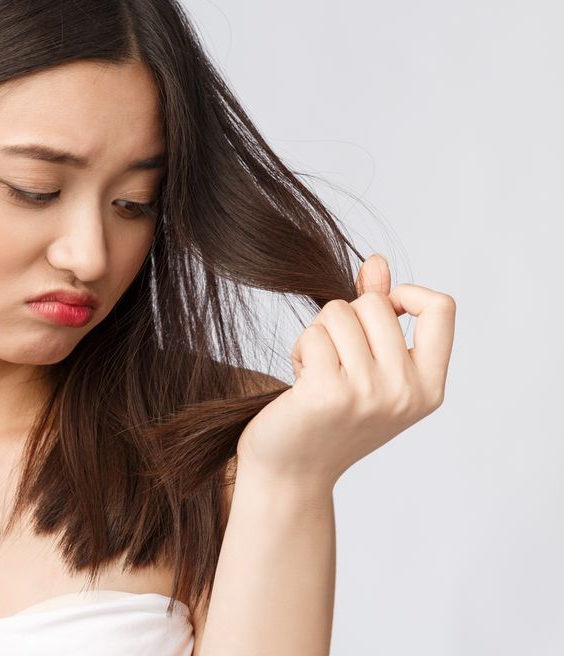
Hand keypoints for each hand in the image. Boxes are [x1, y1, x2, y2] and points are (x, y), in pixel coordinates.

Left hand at [235, 254, 455, 489]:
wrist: (292, 471)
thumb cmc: (329, 417)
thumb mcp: (367, 367)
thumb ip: (378, 314)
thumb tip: (376, 261)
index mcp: (429, 387)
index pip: (442, 307)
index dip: (407, 294)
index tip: (382, 310)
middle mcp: (406, 392)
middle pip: (375, 303)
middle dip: (344, 318)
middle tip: (333, 358)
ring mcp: (370, 394)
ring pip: (338, 312)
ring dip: (317, 334)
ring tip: (315, 372)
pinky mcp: (329, 393)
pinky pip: (313, 333)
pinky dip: (300, 349)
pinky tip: (299, 381)